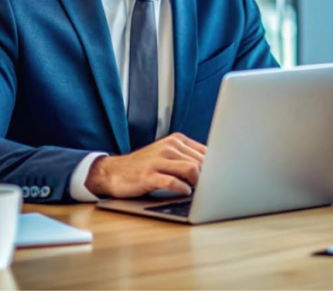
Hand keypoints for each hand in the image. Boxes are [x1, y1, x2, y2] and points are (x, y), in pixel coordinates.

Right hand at [85, 133, 205, 198]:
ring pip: (191, 169)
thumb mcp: (168, 156)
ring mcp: (158, 160)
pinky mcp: (149, 175)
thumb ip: (188, 158)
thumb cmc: (145, 167)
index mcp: (177, 140)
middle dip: (208, 177)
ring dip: (198, 183)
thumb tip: (215, 170)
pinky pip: (173, 182)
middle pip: (201, 162)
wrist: (114, 172)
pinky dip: (182, 189)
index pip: (206, 152)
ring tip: (196, 190)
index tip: (218, 178)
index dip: (215, 167)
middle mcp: (169, 147)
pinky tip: (184, 192)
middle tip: (209, 189)